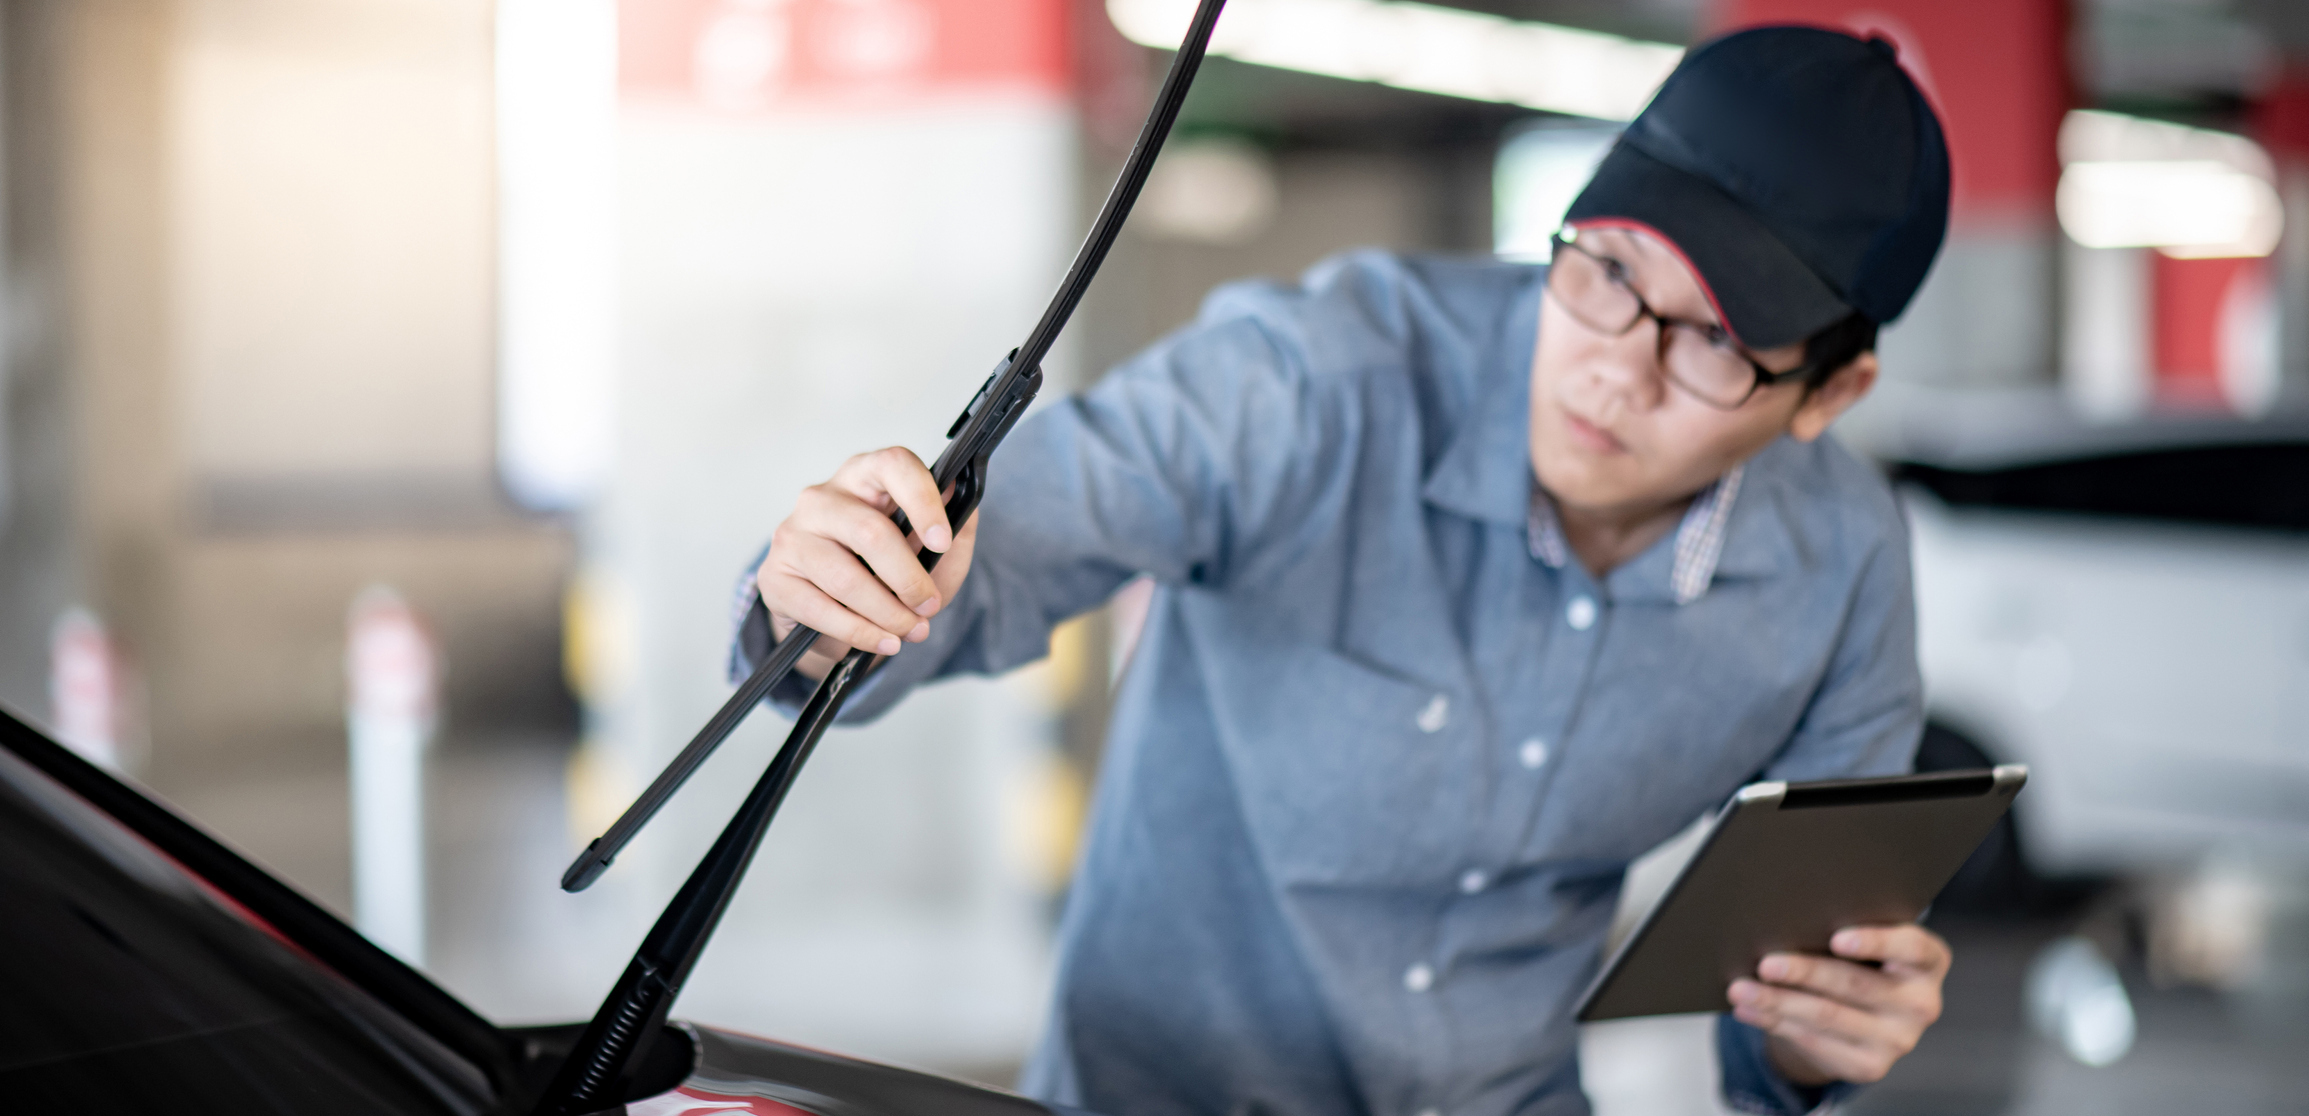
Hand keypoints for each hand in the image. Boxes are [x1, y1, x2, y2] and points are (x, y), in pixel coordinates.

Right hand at [756, 447, 980, 677]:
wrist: (838, 614)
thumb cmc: (890, 571)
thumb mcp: (935, 552)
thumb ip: (956, 526)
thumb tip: (964, 496)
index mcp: (865, 476)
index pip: (893, 465)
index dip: (922, 500)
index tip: (943, 540)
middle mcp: (822, 497)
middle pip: (870, 531)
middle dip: (909, 579)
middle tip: (929, 606)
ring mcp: (792, 535)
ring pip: (845, 577)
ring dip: (887, 613)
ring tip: (911, 631)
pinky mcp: (774, 577)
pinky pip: (819, 609)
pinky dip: (859, 632)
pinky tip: (883, 641)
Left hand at [1727, 924, 1949, 1086]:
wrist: (1865, 1015)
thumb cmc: (1862, 960)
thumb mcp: (1867, 940)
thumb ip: (1846, 926)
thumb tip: (1787, 916)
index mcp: (1928, 962)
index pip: (1912, 947)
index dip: (1876, 941)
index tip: (1837, 937)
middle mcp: (1921, 1003)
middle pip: (1855, 983)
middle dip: (1805, 972)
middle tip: (1766, 963)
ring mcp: (1898, 1040)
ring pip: (1828, 1015)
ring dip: (1777, 1001)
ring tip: (1742, 988)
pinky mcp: (1870, 1066)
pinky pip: (1814, 1041)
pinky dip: (1775, 1022)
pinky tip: (1750, 1009)